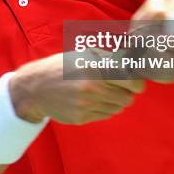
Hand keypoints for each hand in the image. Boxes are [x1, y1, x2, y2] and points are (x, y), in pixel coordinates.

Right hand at [9, 51, 144, 124]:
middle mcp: (92, 87)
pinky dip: (104, 108)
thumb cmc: (63, 67)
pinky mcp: (81, 118)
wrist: (36, 87)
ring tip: (103, 92)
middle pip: (128, 97)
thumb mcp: (84, 55)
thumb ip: (110, 59)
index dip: (137, 83)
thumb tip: (135, 63)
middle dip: (127, 92)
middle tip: (119, 87)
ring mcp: (86, 104)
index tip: (136, 82)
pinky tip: (93, 100)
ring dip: (116, 101)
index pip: (131, 81)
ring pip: (118, 108)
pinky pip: (105, 115)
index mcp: (95, 67)